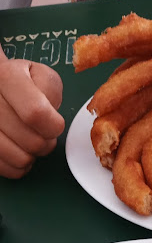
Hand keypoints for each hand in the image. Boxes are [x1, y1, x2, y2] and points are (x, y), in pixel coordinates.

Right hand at [0, 54, 64, 178]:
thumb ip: (50, 90)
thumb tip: (50, 116)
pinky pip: (4, 168)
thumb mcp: (39, 74)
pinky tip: (19, 152)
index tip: (55, 124)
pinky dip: (18, 167)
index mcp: (5, 76)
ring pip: (19, 158)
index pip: (36, 113)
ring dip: (32, 156)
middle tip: (43, 134)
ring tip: (31, 143)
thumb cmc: (20, 82)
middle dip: (46, 143)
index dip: (53, 126)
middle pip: (31, 141)